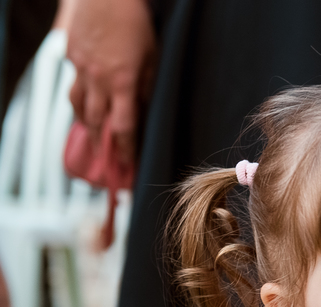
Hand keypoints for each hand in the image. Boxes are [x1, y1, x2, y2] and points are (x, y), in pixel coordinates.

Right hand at [65, 0, 156, 166]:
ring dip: (85, 126)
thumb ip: (147, 88)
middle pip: (95, 122)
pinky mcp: (70, 56)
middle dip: (100, 147)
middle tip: (105, 166)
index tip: (126, 168)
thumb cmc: (135, 24)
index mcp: (122, 83)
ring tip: (92, 140)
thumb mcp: (152, 58)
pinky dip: (78, 98)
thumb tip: (143, 112)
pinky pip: (73, 83)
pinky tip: (84, 104)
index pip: (122, 128)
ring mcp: (80, 68)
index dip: (124, 151)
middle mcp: (97, 79)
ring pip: (77, 105)